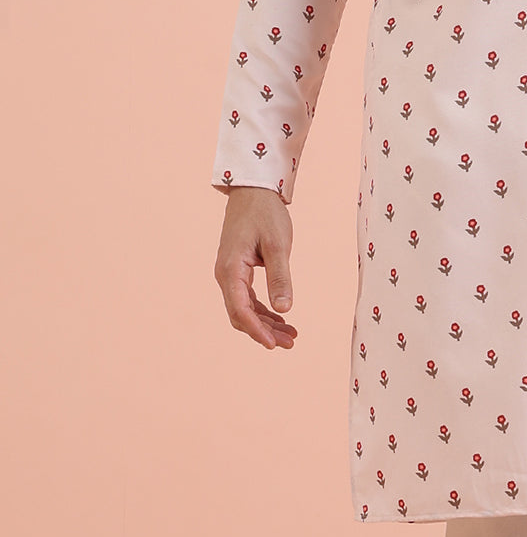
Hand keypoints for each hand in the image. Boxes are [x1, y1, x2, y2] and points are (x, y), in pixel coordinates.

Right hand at [214, 186, 297, 349]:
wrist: (253, 191)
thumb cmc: (265, 213)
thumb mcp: (278, 244)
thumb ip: (280, 276)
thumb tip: (285, 309)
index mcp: (231, 269)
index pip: (240, 310)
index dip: (257, 330)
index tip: (273, 345)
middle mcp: (225, 275)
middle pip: (241, 315)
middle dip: (264, 332)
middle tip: (290, 342)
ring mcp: (230, 274)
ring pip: (244, 309)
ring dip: (265, 323)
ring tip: (290, 335)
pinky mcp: (237, 271)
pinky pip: (247, 298)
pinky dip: (263, 310)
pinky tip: (281, 317)